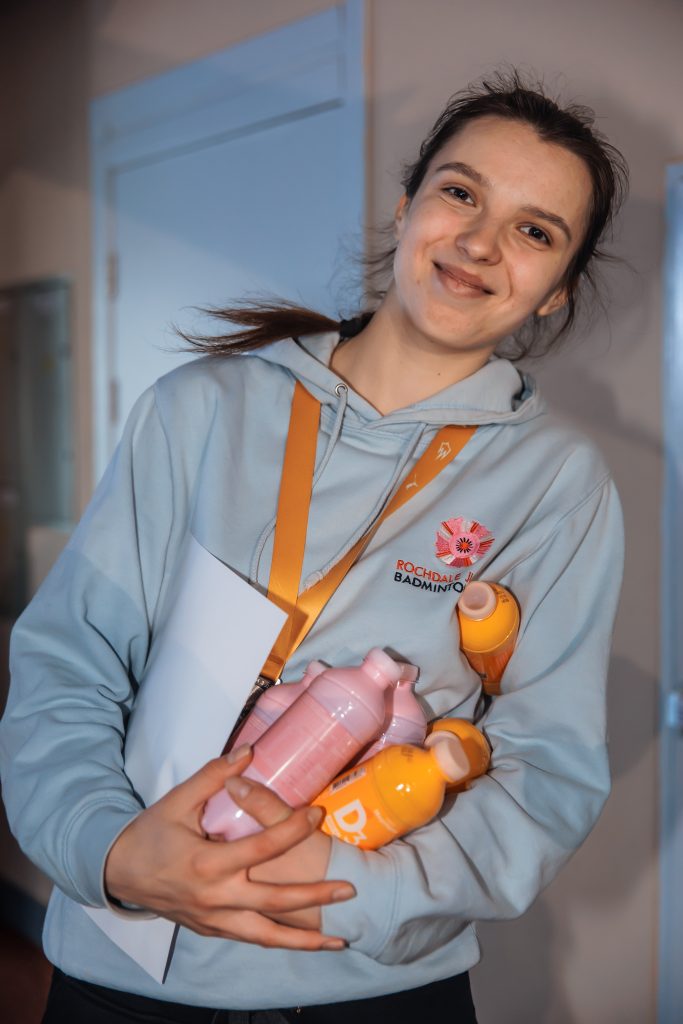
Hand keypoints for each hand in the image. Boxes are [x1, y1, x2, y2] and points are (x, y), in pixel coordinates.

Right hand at [104, 748, 354, 949]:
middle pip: (275, 902)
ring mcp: (214, 919)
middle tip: (350, 889)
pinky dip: (280, 942)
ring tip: (338, 939)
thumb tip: (248, 752)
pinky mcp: (212, 928)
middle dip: (315, 898)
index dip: (293, 829)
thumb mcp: (178, 800)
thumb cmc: (148, 834)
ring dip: (304, 939)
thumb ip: (215, 776)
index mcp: (209, 863)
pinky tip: (304, 942)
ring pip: (267, 935)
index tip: (317, 814)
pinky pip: (252, 939)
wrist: (116, 873)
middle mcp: (215, 897)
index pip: (263, 848)